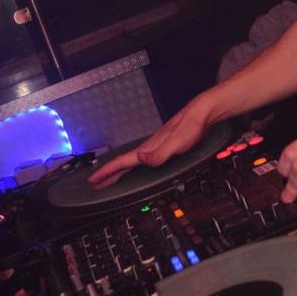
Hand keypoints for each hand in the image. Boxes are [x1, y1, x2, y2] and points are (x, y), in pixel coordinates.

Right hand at [88, 95, 212, 188]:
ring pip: (131, 160)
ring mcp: (156, 145)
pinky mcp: (164, 145)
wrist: (202, 113)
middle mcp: (149, 147)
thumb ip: (159, 154)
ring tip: (110, 176)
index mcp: (149, 148)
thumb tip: (141, 159)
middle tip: (95, 182)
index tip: (94, 179)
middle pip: (124, 162)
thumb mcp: (176, 143)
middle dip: (109, 173)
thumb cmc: (191, 126)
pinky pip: (141, 158)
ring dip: (118, 169)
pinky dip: (132, 164)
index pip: (123, 161)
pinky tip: (136, 164)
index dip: (108, 171)